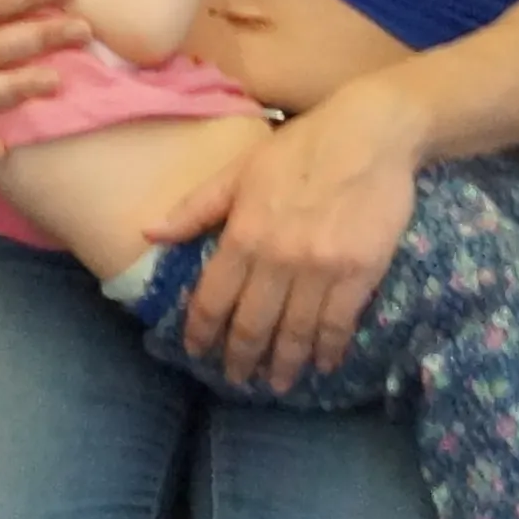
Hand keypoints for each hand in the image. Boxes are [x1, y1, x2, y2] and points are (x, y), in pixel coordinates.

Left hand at [163, 92, 424, 393]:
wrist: (369, 134)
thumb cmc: (300, 148)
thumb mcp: (238, 170)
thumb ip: (195, 208)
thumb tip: (149, 233)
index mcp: (242, 234)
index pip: (212, 299)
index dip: (201, 331)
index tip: (197, 351)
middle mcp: (277, 259)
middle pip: (252, 325)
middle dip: (241, 359)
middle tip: (238, 379)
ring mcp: (320, 270)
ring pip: (295, 333)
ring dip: (284, 365)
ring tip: (277, 384)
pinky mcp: (359, 274)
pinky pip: (338, 324)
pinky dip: (328, 350)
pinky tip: (323, 365)